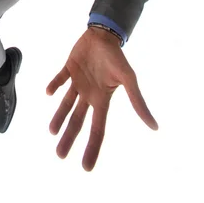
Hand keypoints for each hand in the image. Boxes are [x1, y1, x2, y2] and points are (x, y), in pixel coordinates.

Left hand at [46, 27, 157, 171]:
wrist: (106, 35)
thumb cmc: (117, 57)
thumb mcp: (129, 80)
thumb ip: (137, 102)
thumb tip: (154, 127)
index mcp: (102, 99)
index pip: (97, 129)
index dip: (92, 148)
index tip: (86, 167)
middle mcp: (89, 94)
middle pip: (77, 121)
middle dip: (69, 137)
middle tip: (60, 155)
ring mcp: (78, 82)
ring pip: (66, 104)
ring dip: (59, 116)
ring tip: (52, 131)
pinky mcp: (69, 68)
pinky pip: (60, 79)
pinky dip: (54, 85)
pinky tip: (48, 93)